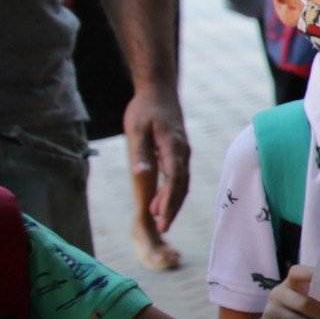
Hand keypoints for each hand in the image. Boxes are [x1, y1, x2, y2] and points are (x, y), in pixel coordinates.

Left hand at [120, 86, 191, 235]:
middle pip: (181, 185)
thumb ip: (140, 153)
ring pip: (182, 183)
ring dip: (174, 202)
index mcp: (173, 146)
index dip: (168, 199)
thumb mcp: (136, 129)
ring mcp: (183, 154)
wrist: (159, 91)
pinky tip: (162, 202)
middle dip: (173, 207)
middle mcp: (183, 152)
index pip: (174, 178)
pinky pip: (179, 177)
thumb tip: (141, 175)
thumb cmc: (145, 108)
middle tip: (162, 227)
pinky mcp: (179, 154)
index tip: (160, 216)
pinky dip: (173, 192)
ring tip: (161, 220)